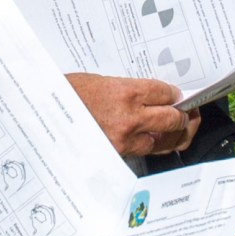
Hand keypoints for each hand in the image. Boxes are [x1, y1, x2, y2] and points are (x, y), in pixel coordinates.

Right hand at [67, 72, 196, 156]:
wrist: (45, 114)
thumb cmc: (70, 95)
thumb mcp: (102, 81)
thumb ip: (131, 89)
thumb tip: (155, 95)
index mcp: (125, 92)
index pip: (165, 94)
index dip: (175, 94)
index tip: (177, 95)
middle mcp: (129, 117)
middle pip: (172, 118)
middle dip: (184, 114)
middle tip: (189, 112)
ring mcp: (125, 139)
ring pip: (166, 139)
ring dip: (178, 132)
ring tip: (184, 127)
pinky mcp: (119, 154)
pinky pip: (149, 151)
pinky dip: (159, 145)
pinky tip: (164, 140)